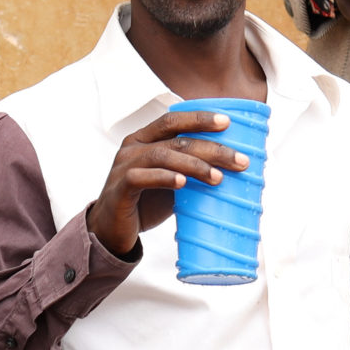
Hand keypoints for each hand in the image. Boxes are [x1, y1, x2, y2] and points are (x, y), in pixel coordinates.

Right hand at [87, 110, 248, 259]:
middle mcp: (133, 147)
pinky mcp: (120, 188)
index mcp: (144, 138)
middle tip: (239, 160)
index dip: (199, 119)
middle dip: (211, 148)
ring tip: (218, 178)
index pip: (173, 120)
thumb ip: (188, 170)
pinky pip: (142, 177)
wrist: (111, 231)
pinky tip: (182, 183)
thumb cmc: (144, 203)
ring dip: (194, 165)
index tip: (227, 123)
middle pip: (176, 138)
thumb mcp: (170, 182)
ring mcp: (124, 166)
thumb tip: (228, 169)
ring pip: (162, 155)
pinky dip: (164, 178)